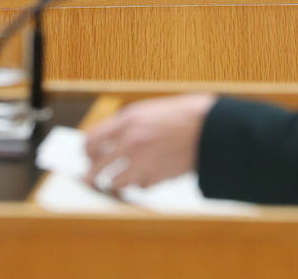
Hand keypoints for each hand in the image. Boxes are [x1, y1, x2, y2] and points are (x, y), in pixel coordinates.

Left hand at [84, 93, 216, 189]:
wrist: (211, 128)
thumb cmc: (183, 115)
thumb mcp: (150, 110)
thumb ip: (128, 124)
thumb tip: (107, 142)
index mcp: (127, 120)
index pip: (91, 140)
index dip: (86, 151)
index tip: (87, 157)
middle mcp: (131, 142)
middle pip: (97, 168)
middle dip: (91, 176)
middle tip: (90, 180)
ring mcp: (143, 162)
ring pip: (117, 183)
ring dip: (119, 182)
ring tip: (122, 179)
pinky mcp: (158, 177)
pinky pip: (141, 187)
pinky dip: (143, 183)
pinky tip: (150, 174)